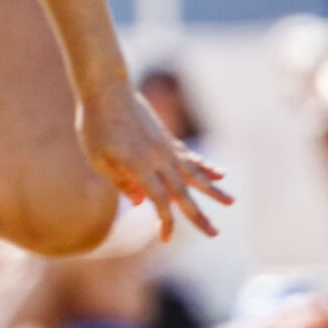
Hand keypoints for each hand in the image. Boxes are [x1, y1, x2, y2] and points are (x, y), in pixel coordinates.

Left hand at [79, 81, 232, 241]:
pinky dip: (205, 166)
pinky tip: (220, 174)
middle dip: (198, 215)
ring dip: (212, 190)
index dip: (164, 222)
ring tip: (232, 202)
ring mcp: (165, 147)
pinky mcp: (166, 137)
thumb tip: (141, 202)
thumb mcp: (98, 158)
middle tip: (214, 233)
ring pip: (193, 173)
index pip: (158, 201)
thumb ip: (120, 181)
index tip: (165, 239)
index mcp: (138, 166)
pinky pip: (189, 156)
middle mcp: (158, 158)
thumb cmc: (94, 124)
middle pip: (182, 192)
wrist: (105, 87)